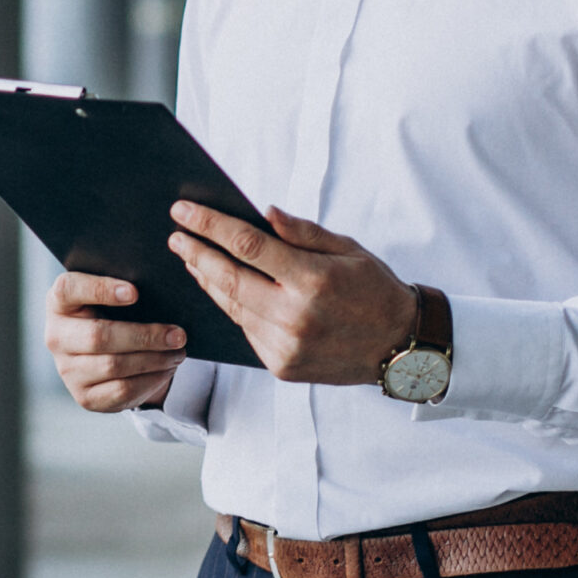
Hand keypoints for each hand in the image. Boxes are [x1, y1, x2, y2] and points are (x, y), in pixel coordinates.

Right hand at [44, 271, 188, 412]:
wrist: (103, 351)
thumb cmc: (112, 312)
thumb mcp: (111, 294)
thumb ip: (125, 286)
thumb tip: (161, 288)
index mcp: (59, 302)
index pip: (68, 289)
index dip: (100, 290)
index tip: (135, 292)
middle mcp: (56, 337)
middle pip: (98, 336)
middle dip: (144, 336)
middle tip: (178, 334)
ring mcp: (67, 370)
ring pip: (114, 366)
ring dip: (153, 359)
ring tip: (178, 352)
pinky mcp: (85, 397)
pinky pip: (121, 391)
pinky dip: (150, 380)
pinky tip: (166, 369)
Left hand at [167, 202, 417, 384]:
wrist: (400, 348)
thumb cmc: (375, 290)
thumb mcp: (348, 249)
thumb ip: (303, 232)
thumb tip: (264, 212)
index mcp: (313, 280)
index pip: (248, 245)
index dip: (211, 225)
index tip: (184, 210)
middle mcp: (295, 316)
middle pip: (228, 279)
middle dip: (196, 253)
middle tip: (176, 235)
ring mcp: (285, 346)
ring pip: (232, 307)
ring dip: (207, 280)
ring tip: (191, 258)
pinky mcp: (281, 367)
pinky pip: (246, 330)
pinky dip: (232, 307)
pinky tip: (221, 289)